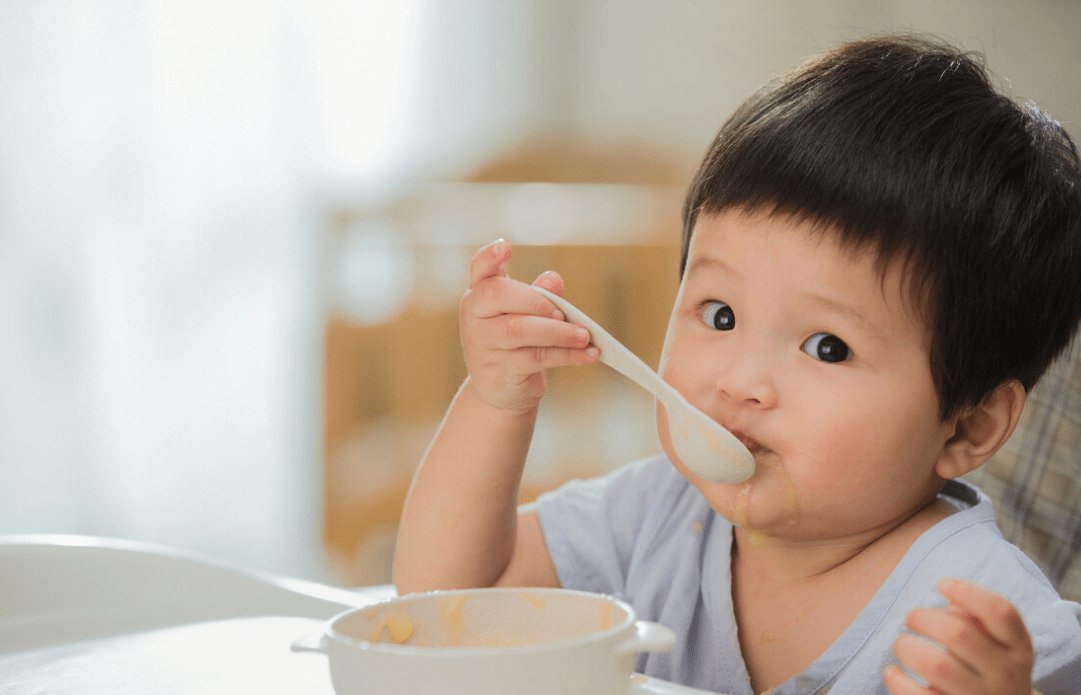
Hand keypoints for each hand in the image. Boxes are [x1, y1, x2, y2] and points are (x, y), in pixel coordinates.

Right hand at [460, 239, 598, 413]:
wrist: (500, 389)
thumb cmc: (516, 342)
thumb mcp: (526, 315)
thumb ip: (539, 295)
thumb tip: (554, 280)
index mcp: (479, 294)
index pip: (479, 269)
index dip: (490, 256)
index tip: (506, 245)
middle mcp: (474, 316)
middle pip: (498, 294)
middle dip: (536, 300)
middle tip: (562, 314)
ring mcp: (481, 345)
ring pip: (519, 330)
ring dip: (558, 332)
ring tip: (584, 335)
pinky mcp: (498, 371)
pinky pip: (536, 358)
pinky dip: (567, 355)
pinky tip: (588, 354)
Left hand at [885, 579, 1033, 694]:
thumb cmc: (988, 666)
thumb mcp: (997, 643)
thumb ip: (977, 619)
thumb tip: (953, 606)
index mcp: (1017, 648)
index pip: (1001, 612)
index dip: (969, 592)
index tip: (942, 585)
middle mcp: (1005, 674)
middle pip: (959, 633)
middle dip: (923, 617)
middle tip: (911, 618)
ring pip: (935, 665)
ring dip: (907, 647)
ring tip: (903, 645)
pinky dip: (897, 681)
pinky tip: (893, 671)